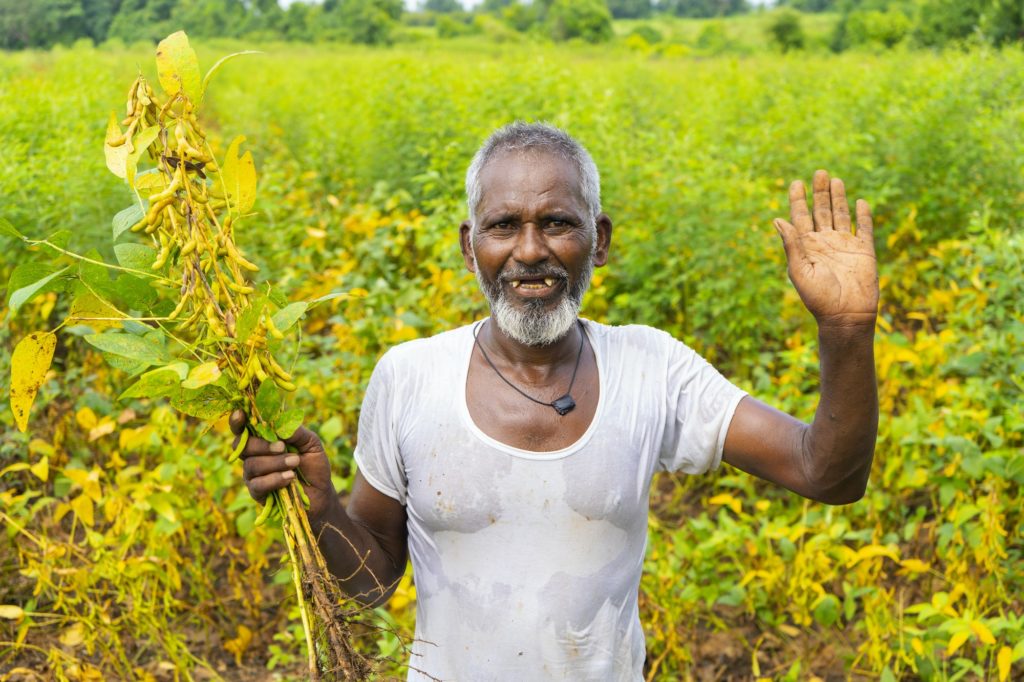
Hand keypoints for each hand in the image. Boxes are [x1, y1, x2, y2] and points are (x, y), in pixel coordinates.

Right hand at [230, 410, 337, 518]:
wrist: (321, 493)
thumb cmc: (313, 465)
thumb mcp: (311, 443)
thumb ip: (296, 431)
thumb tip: (278, 425)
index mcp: (264, 440)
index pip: (243, 428)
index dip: (238, 421)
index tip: (241, 414)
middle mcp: (254, 455)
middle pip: (241, 445)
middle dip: (261, 444)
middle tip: (283, 447)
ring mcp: (253, 474)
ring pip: (251, 464)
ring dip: (275, 462)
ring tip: (295, 462)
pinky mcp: (257, 493)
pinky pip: (257, 484)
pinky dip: (274, 479)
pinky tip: (290, 477)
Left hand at [774, 170, 878, 327]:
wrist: (846, 316)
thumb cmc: (819, 298)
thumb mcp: (800, 271)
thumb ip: (791, 244)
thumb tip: (777, 220)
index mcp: (806, 247)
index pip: (800, 217)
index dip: (798, 200)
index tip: (796, 182)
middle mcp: (824, 243)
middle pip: (821, 211)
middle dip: (820, 192)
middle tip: (819, 172)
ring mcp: (845, 245)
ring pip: (841, 215)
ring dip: (839, 198)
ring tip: (835, 180)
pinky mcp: (864, 251)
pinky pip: (865, 229)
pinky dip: (863, 215)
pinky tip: (860, 202)